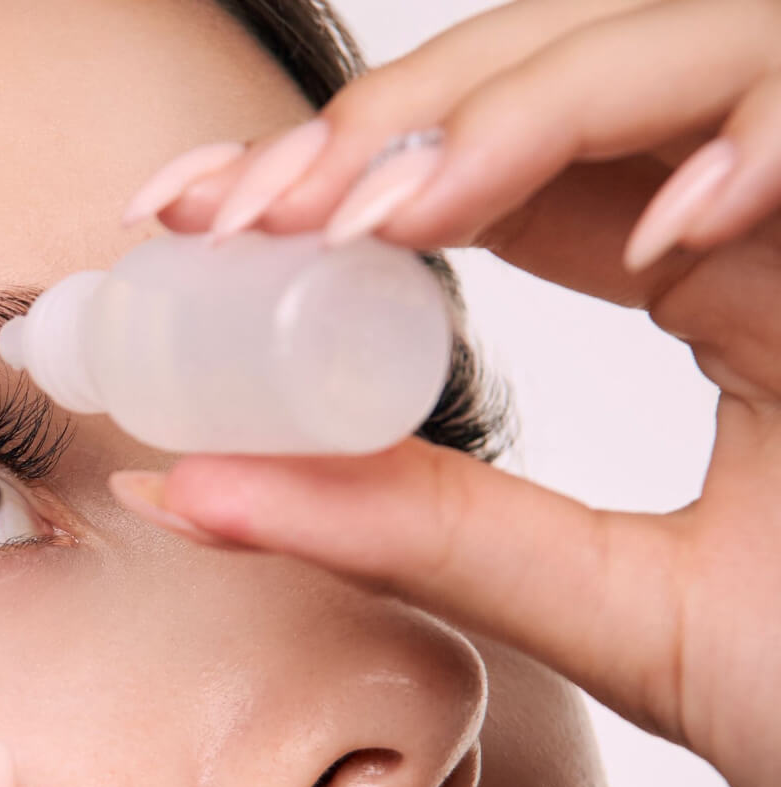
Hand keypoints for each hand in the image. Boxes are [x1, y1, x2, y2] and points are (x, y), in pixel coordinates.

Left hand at [114, 0, 780, 786]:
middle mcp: (767, 217)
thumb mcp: (611, 610)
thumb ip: (419, 534)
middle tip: (245, 212)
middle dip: (390, 121)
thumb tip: (183, 485)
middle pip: (561, 69)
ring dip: (525, 109)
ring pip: (689, 43)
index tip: (186, 215)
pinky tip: (656, 242)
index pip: (492, 167)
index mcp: (694, 280)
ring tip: (388, 219)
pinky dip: (758, 134)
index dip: (337, 167)